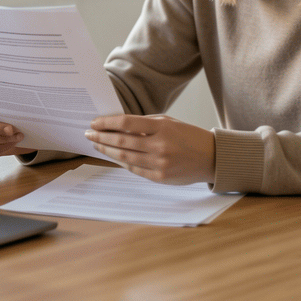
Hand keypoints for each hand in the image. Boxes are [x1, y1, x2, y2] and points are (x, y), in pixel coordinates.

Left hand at [85, 114, 215, 185]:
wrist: (211, 157)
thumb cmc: (188, 136)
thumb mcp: (169, 122)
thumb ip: (145, 124)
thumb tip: (117, 126)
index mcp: (162, 128)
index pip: (126, 123)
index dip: (107, 123)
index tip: (94, 123)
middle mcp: (160, 146)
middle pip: (121, 142)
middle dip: (101, 138)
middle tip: (89, 134)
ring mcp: (159, 164)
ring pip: (124, 157)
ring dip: (107, 151)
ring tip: (96, 145)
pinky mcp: (160, 178)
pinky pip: (134, 169)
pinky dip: (121, 162)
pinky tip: (112, 157)